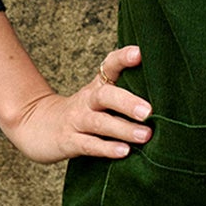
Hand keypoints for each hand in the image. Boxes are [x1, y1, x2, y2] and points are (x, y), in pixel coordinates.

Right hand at [2, 43, 153, 164]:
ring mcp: (77, 121)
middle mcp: (87, 101)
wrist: (35, 125)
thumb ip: (126, 95)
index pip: (109, 66)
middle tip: (149, 111)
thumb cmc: (81, 113)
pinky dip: (106, 149)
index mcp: (97, 87)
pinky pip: (89, 145)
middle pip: (106, 95)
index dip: (123, 58)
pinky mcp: (69, 141)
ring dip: (123, 129)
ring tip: (145, 136)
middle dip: (128, 102)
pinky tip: (123, 152)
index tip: (140, 53)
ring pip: (100, 123)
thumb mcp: (99, 98)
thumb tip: (169, 98)